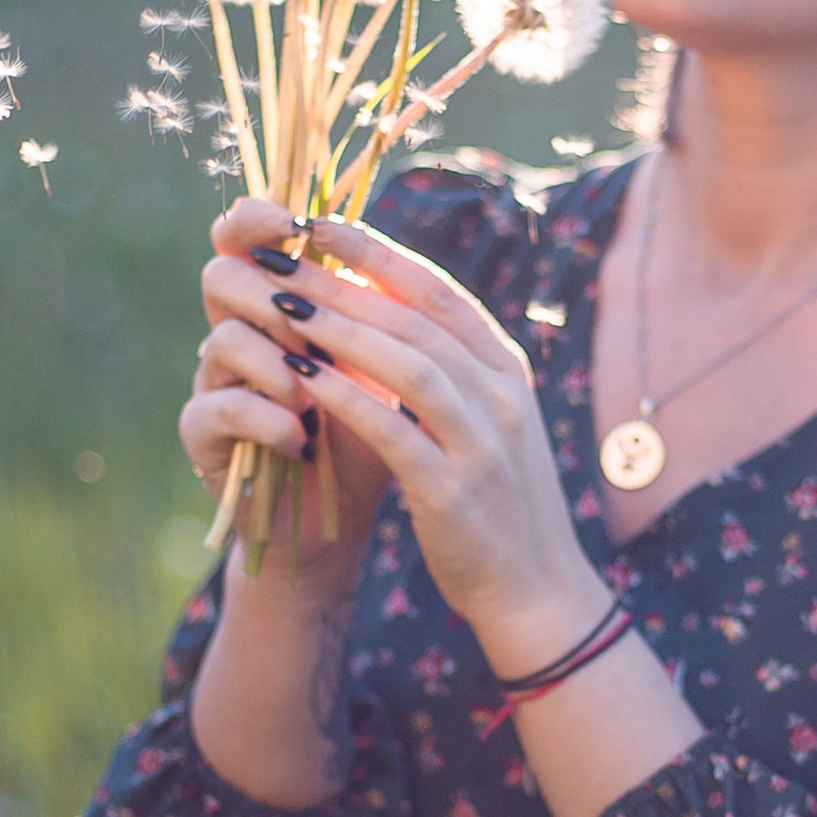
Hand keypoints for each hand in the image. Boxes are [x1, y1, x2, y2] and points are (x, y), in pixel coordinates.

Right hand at [184, 195, 391, 594]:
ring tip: (313, 396)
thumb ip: (374, 310)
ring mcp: (214, 384)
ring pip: (221, 339)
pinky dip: (268, 420)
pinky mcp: (202, 438)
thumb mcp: (381, 366)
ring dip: (276, 364)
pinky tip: (302, 440)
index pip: (242, 238)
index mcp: (276, 305)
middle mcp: (235, 334)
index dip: (256, 219)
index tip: (296, 221)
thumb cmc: (368, 436)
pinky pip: (221, 407)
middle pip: (220, 275)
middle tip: (310, 325)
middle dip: (273, 294)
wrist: (341, 520)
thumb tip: (384, 248)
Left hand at [200, 201, 608, 667]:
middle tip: (280, 255)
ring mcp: (483, 442)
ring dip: (340, 329)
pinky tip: (301, 377)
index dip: (377, 252)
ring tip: (281, 304)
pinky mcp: (455, 492)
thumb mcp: (480, 422)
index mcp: (505, 369)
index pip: (437, 291)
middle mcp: (501, 394)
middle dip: (343, 280)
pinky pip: (395, 432)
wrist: (537, 591)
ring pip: (409, 363)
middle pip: (415, 317)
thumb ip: (444, 368)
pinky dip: (346, 400)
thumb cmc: (494, 502)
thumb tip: (374, 309)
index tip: (319, 224)